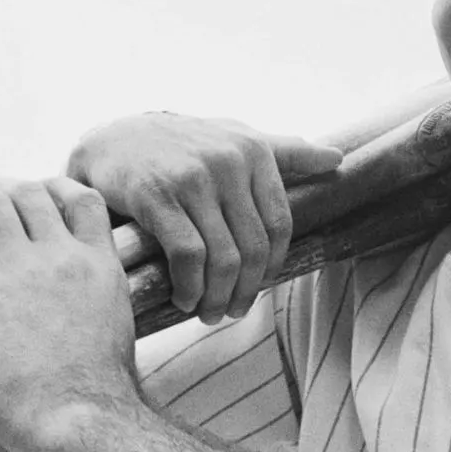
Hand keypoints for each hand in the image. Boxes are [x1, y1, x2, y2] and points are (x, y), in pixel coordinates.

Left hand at [0, 176, 136, 451]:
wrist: (81, 419)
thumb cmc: (95, 399)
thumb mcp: (113, 336)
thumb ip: (92, 314)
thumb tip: (75, 329)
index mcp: (101, 267)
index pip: (84, 201)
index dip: (54, 188)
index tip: (35, 192)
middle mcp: (64, 256)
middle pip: (30, 191)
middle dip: (0, 186)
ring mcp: (24, 269)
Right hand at [66, 113, 341, 323]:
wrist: (112, 138)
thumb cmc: (181, 145)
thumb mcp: (235, 138)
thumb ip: (286, 152)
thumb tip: (338, 158)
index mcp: (253, 151)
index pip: (279, 225)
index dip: (271, 266)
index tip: (256, 286)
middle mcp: (227, 161)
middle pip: (253, 248)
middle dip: (245, 290)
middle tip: (231, 312)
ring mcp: (192, 178)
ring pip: (223, 257)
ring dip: (217, 296)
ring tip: (208, 312)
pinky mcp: (156, 196)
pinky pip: (187, 256)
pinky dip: (190, 287)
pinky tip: (184, 298)